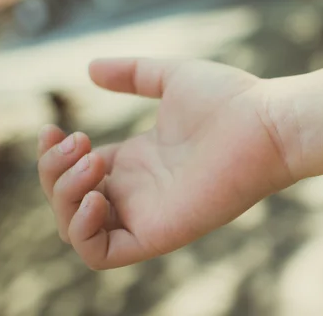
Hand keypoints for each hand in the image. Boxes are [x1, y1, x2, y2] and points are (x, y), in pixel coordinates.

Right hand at [37, 58, 292, 269]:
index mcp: (139, 160)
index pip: (78, 172)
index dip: (56, 156)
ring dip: (65, 196)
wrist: (267, 122)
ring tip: (93, 161)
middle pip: (70, 200)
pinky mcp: (160, 233)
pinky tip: (97, 194)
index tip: (58, 128)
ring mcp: (148, 213)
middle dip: (55, 172)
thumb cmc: (230, 100)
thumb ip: (132, 74)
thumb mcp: (170, 78)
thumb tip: (91, 68)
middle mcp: (139, 190)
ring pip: (78, 229)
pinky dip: (82, 230)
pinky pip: (103, 254)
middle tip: (81, 142)